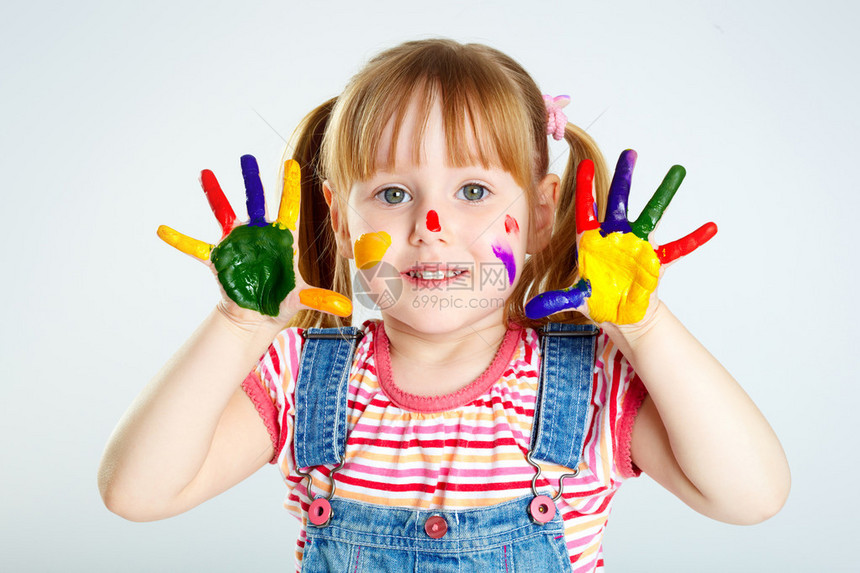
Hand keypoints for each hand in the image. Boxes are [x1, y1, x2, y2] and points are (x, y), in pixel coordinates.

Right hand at [157, 155, 351, 323]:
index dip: (290, 187)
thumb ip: (323, 299)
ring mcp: (237, 243)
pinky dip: (179, 240)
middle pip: (256, 201)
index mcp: (281, 238)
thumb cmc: (281, 299)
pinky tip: (162, 230)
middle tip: (247, 156)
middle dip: (252, 179)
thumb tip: (346, 311)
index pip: (288, 207)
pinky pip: (195, 247)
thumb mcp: (303, 298)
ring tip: (206, 172)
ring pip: (225, 213)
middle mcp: (258, 234)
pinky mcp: (219, 258)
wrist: (257, 314)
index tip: (293, 163)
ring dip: (215, 194)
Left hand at [525, 150, 716, 324]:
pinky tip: (710, 228)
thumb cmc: (596, 300)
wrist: (620, 313)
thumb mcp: (575, 298)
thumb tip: (531, 309)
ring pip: (652, 214)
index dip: (586, 188)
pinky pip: (678, 248)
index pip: (586, 209)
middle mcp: (616, 237)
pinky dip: (694, 239)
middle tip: (630, 152)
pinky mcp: (655, 261)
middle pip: (620, 201)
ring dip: (664, 193)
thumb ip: (555, 300)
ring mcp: (637, 246)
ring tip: (677, 171)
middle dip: (625, 177)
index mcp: (592, 241)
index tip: (585, 164)